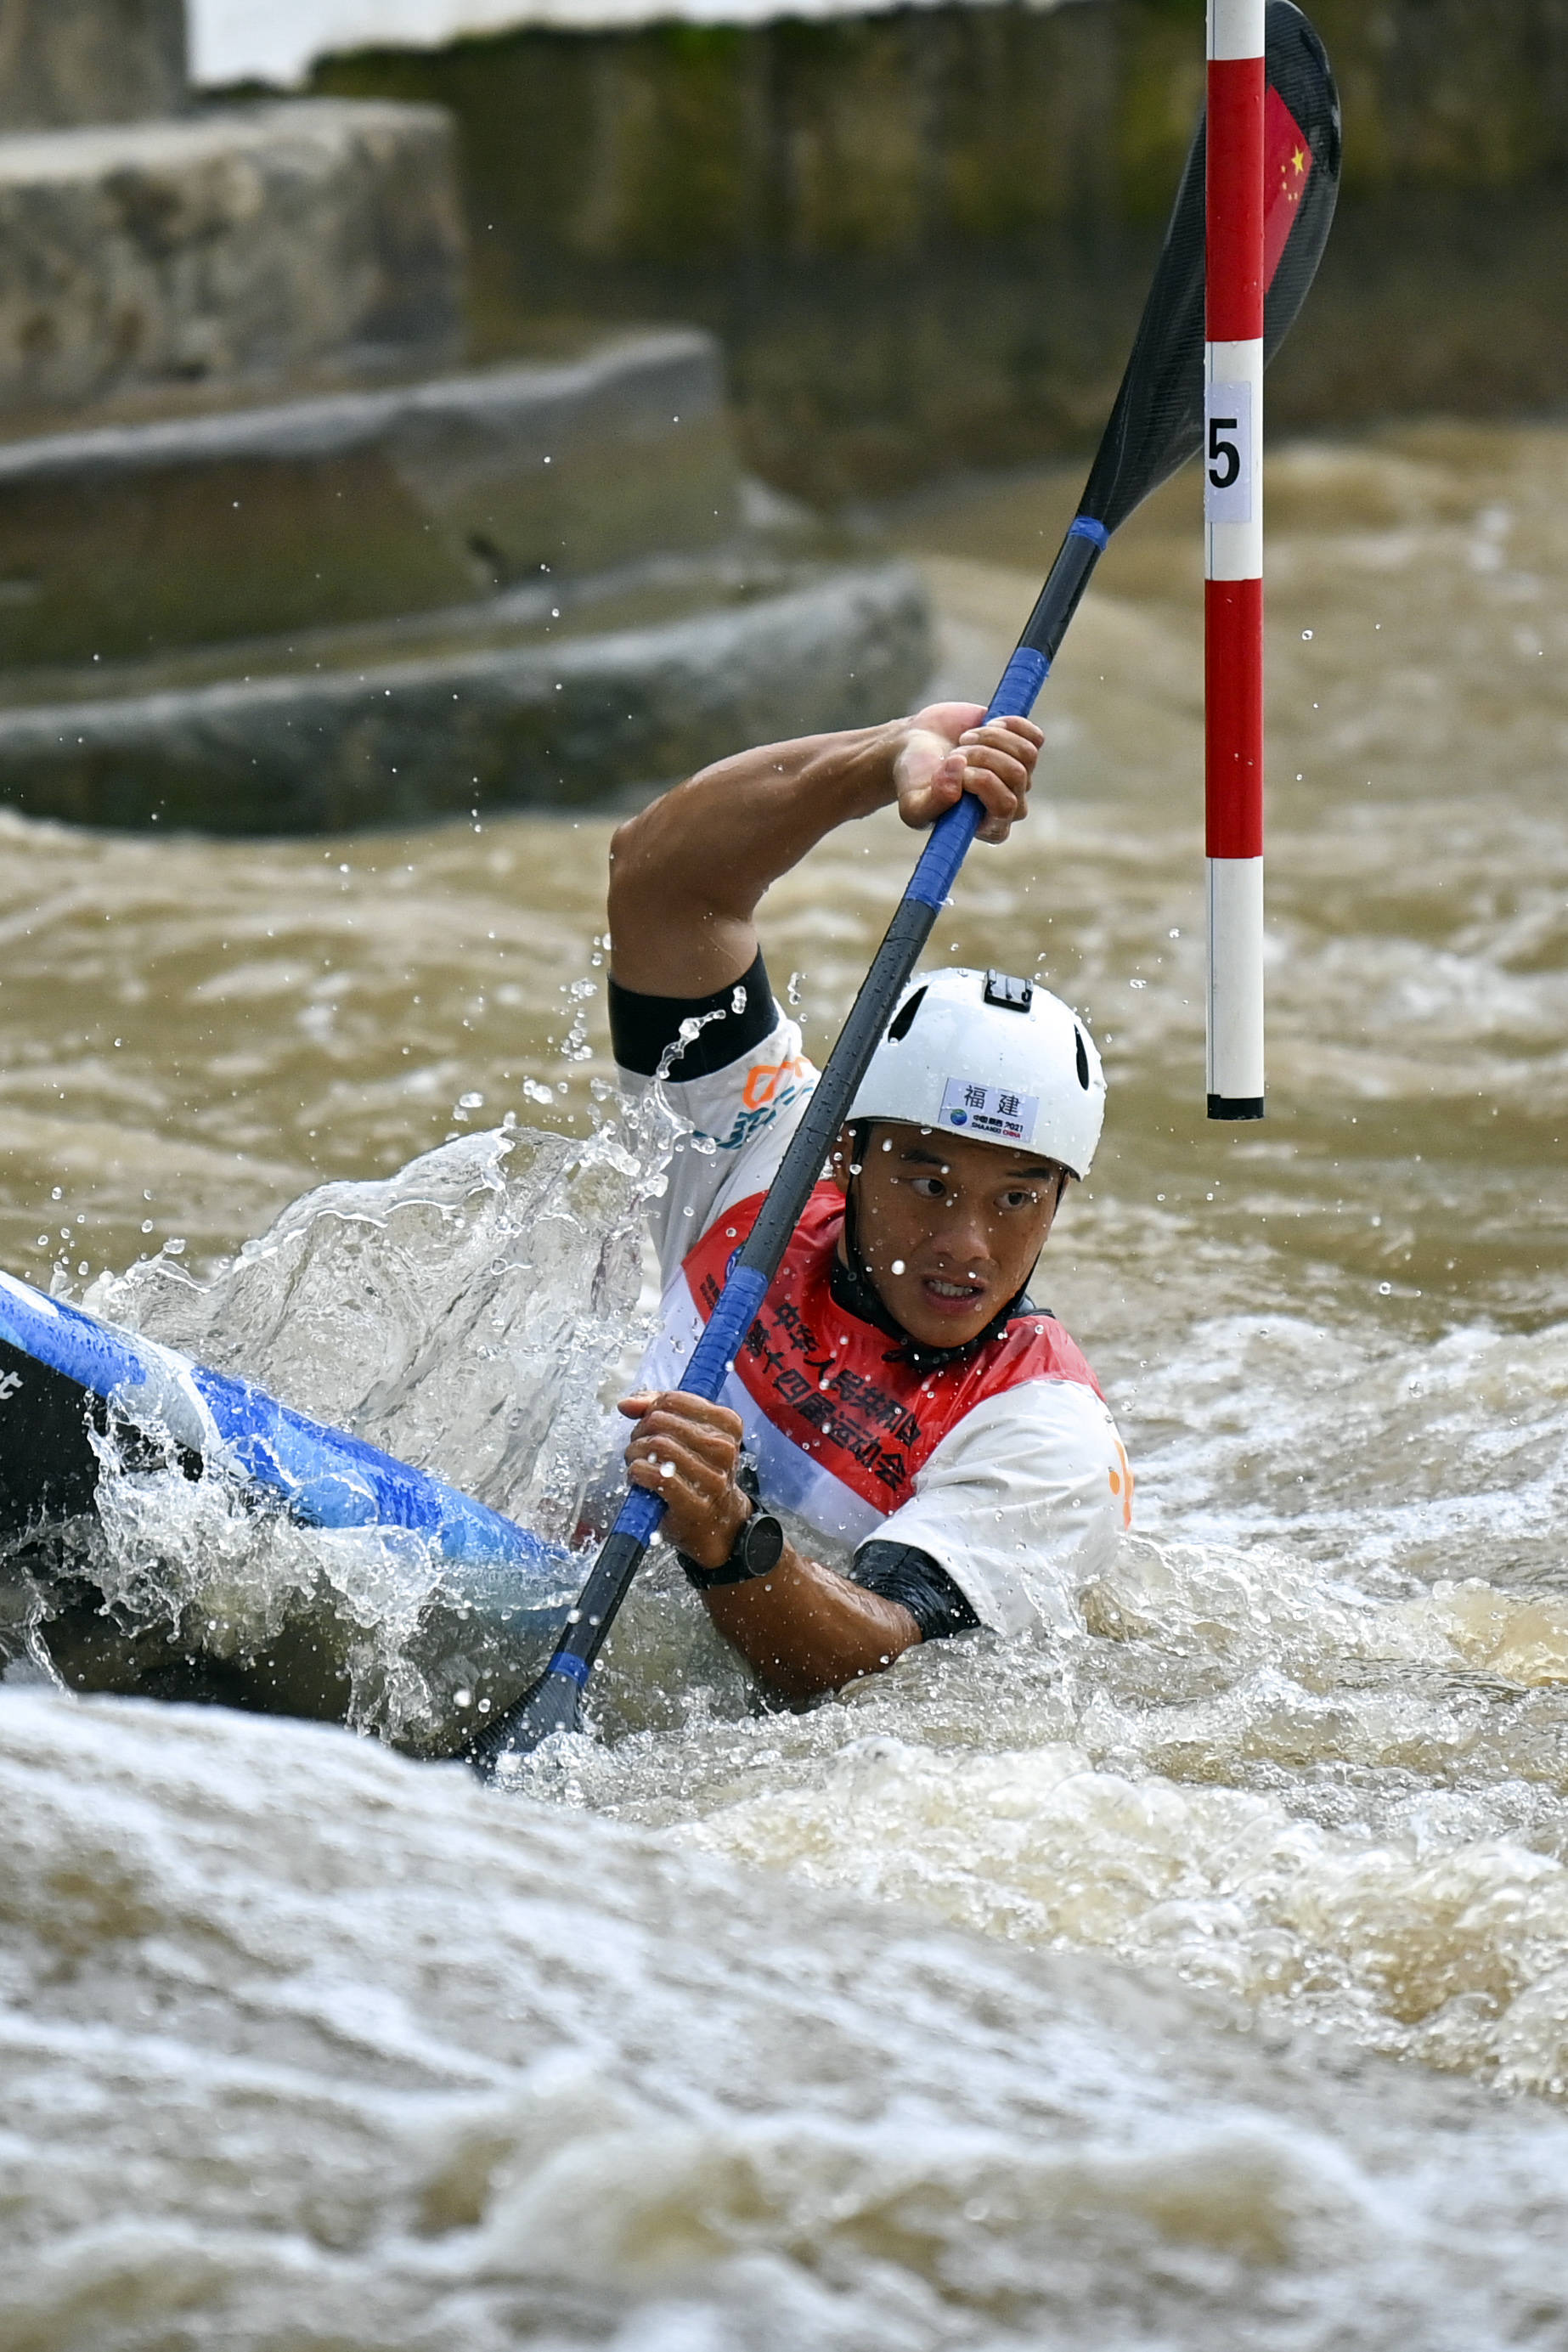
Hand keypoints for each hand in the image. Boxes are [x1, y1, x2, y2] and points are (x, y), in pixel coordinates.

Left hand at [619, 1390, 749, 1569]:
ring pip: (656, 1446)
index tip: (649, 1422)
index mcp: (727, 1424)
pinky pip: (653, 1475)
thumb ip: (657, 1410)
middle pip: (660, 1420)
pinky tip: (638, 1477)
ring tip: (637, 1462)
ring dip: (635, 1453)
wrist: (718, 1524)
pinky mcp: (693, 1503)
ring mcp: (711, 1478)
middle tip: (639, 1445)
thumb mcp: (688, 1435)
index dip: (651, 1408)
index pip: (674, 1399)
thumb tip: (627, 1404)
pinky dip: (636, 1473)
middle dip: (640, 1431)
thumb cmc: (698, 1474)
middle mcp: (724, 1448)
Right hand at [892, 701, 1042, 845]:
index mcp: (990, 827)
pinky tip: (986, 724)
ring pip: (1026, 753)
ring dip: (990, 739)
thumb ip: (932, 805)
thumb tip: (958, 783)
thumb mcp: (912, 803)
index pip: (1006, 806)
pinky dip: (1010, 725)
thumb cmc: (914, 780)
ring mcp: (1018, 776)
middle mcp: (1010, 805)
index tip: (957, 771)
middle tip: (956, 752)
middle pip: (1016, 775)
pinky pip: (1035, 737)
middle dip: (982, 756)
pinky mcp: (1021, 748)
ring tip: (964, 740)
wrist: (915, 745)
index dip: (982, 782)